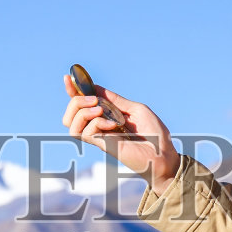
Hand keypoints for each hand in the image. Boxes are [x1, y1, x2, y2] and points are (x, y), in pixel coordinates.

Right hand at [60, 75, 181, 193]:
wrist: (163, 154)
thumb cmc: (154, 133)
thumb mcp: (135, 109)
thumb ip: (115, 100)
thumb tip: (96, 88)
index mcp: (106, 117)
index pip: (82, 105)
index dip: (72, 91)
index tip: (68, 78)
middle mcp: (99, 127)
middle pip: (69, 114)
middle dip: (76, 100)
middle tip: (94, 100)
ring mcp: (99, 137)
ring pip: (71, 124)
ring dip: (82, 111)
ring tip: (100, 109)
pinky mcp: (102, 145)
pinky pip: (85, 132)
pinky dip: (96, 122)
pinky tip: (112, 124)